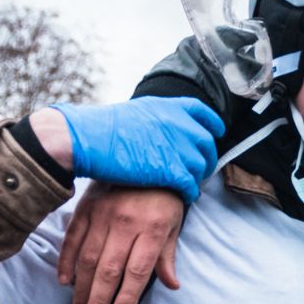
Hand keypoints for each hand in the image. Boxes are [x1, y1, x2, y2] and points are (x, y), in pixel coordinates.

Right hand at [51, 97, 223, 200]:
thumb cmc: (102, 128)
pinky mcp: (172, 171)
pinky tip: (184, 196)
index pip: (202, 112)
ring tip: (188, 184)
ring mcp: (178, 148)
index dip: (212, 124)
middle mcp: (179, 125)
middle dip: (206, 157)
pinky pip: (191, 186)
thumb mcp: (136, 112)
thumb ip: (156, 119)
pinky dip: (190, 192)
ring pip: (201, 167)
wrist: (88, 139)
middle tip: (199, 168)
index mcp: (169, 107)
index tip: (215, 132)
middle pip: (207, 143)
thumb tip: (159, 130)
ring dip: (196, 177)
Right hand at [59, 186, 187, 303]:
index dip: (127, 294)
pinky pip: (73, 237)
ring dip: (81, 286)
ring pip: (89, 257)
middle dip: (98, 299)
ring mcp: (104, 214)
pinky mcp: (86, 207)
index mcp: (153, 228)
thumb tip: (171, 285)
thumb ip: (168, 256)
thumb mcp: (174, 223)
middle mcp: (126, 222)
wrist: (146, 154)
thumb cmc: (164, 195)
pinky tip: (64, 280)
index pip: (137, 270)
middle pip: (110, 269)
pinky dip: (66, 260)